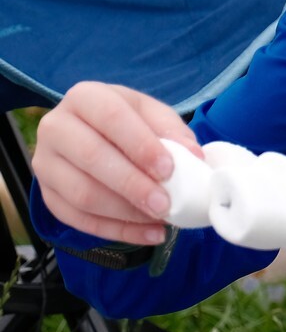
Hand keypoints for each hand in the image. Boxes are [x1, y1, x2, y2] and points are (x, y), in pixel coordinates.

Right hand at [32, 81, 200, 243]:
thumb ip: (171, 131)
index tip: (168, 169)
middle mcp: (56, 126)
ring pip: (82, 194)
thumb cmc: (127, 123)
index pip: (111, 117)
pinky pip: (79, 220)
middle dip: (132, 184)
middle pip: (91, 157)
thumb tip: (193, 156)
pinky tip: (148, 234)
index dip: (140, 144)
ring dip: (126, 212)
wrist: (93, 135)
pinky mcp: (47, 195)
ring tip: (160, 220)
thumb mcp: (151, 115)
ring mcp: (46, 163)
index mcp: (84, 97)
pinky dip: (117, 231)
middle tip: (165, 204)